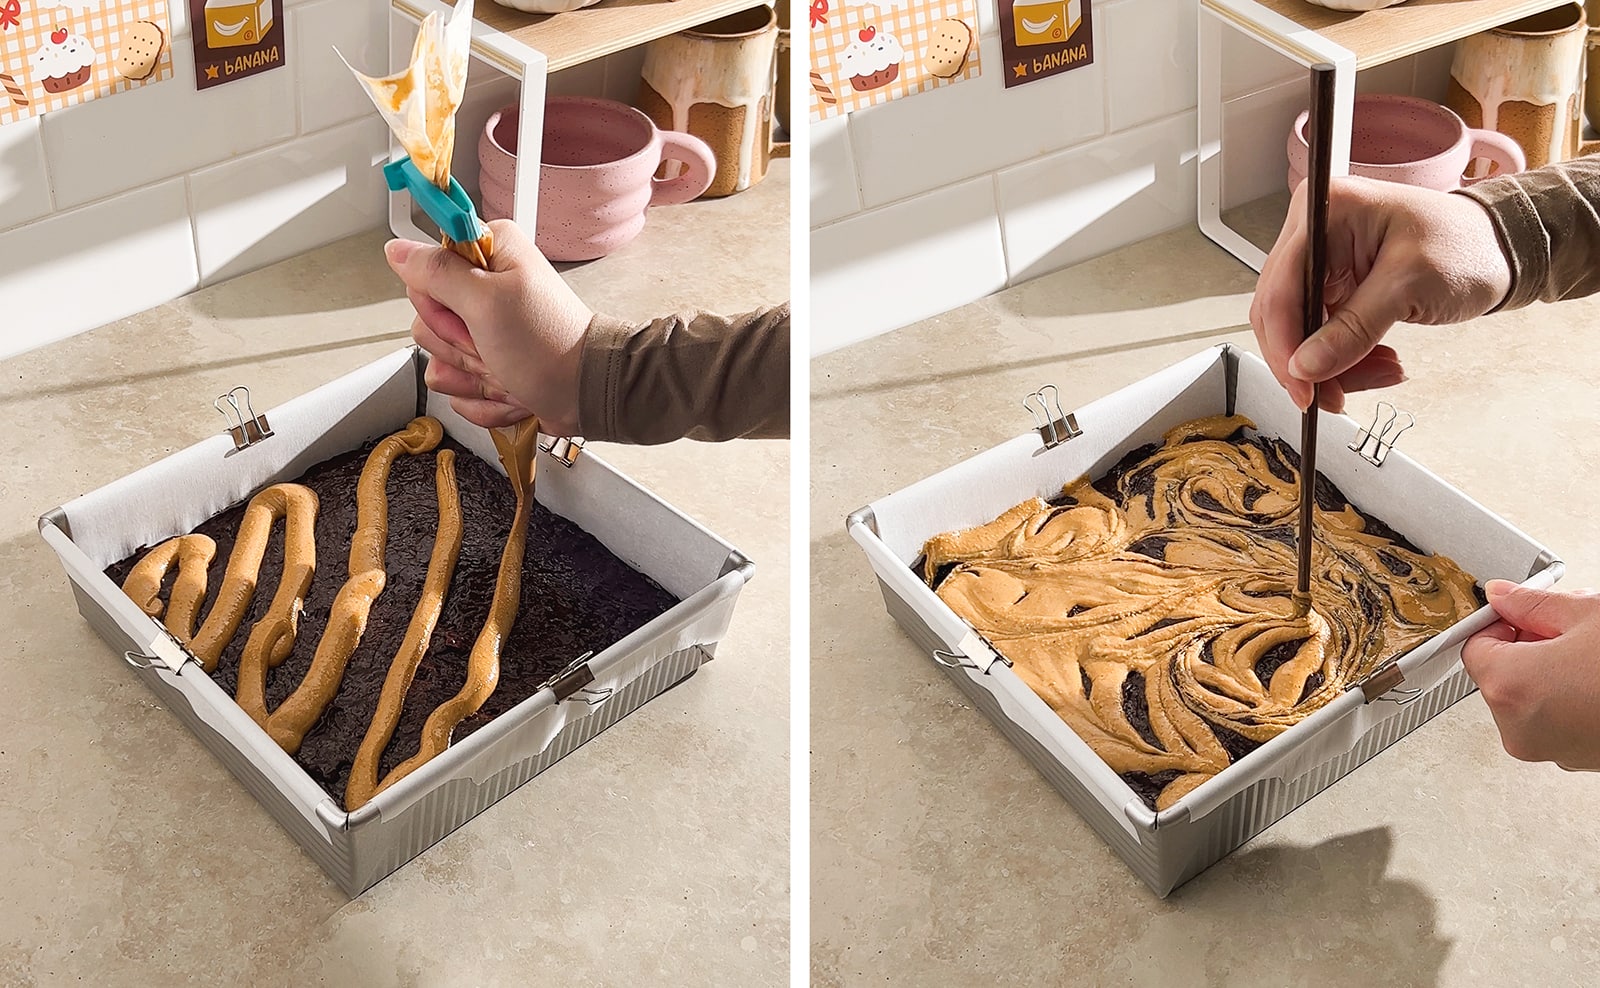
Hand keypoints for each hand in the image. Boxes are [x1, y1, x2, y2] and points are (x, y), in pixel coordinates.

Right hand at [385, 218, 593, 434]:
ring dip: (471, 374)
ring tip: (505, 368)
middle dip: (457, 344)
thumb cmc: (549, 344)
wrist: (585, 394)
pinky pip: (458, 386)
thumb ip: (436, 272)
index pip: (424, 269)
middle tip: (491, 343)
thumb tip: (397, 250)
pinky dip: (484, 396)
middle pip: (426, 317)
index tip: (465, 311)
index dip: (437, 299)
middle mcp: (484, 289)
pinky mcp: (487, 366)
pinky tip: (510, 388)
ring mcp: (484, 332)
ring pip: (439, 357)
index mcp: (488, 256)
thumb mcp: (486, 300)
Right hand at [1249, 176, 1512, 411]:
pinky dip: (1346, 355)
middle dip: (1307, 360)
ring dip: (1332, 363)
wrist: (1502, 246)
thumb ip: (1352, 330)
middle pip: (1281, 311)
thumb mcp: (1409, 286)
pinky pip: (1322, 330)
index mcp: (1324, 212)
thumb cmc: (1467, 246)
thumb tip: (1304, 368)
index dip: (1286, 345)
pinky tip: (1379, 362)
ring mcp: (1322, 258)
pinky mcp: (1334, 282)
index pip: (1281, 288)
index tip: (1303, 389)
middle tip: (1330, 398)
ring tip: (1380, 373)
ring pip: (1300, 328)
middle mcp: (1312, 232)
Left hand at [1460, 580, 1599, 770]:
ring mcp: (1548, 749)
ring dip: (1549, 672)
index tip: (1521, 613)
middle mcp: (1520, 728)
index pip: (1475, 646)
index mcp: (1510, 687)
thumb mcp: (1586, 616)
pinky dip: (1567, 697)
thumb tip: (1502, 595)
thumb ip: (1532, 604)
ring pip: (1528, 697)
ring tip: (1590, 656)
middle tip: (1566, 629)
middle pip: (1500, 673)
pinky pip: (1554, 718)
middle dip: (1528, 646)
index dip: (1500, 624)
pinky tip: (1597, 679)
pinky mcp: (1576, 759)